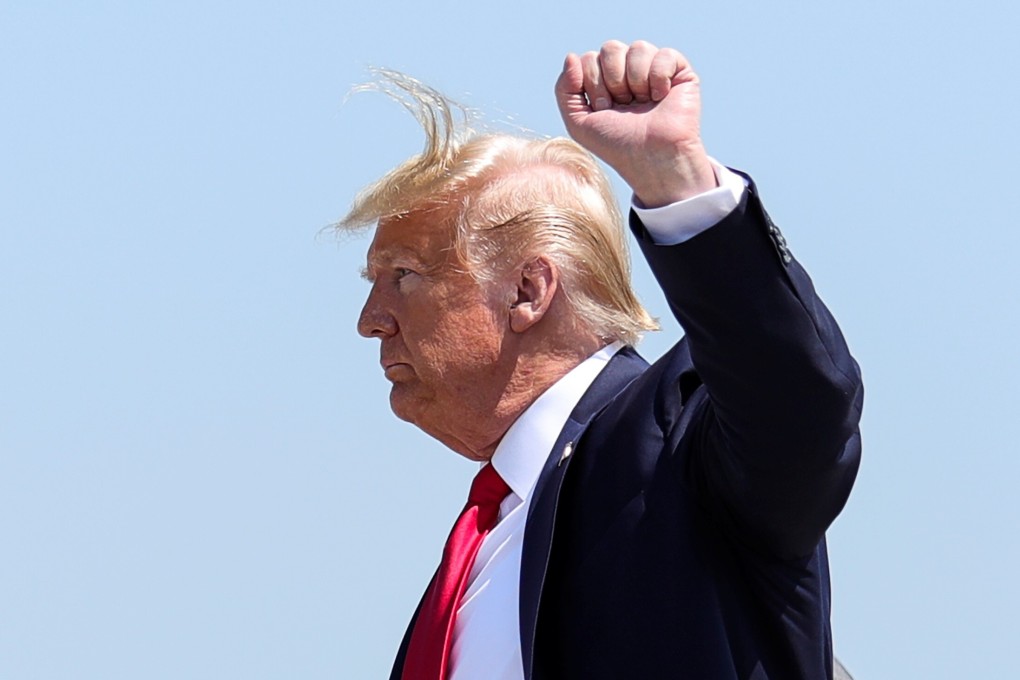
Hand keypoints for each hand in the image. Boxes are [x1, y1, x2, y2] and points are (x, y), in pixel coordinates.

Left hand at [554, 40, 716, 206]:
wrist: (651, 159)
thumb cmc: (616, 145)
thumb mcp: (578, 123)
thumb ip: (564, 89)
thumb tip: (571, 55)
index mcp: (604, 80)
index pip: (588, 59)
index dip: (592, 84)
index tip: (604, 110)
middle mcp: (628, 71)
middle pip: (610, 48)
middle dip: (613, 81)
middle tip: (624, 106)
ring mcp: (653, 68)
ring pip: (637, 48)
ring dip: (635, 81)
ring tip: (643, 103)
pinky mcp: (679, 71)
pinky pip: (664, 54)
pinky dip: (658, 78)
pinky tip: (661, 97)